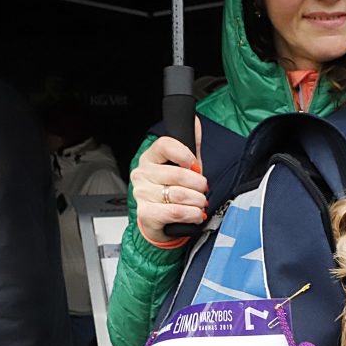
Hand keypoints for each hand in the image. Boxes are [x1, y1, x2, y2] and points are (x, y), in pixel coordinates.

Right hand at [131, 117, 207, 243]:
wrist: (162, 223)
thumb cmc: (173, 192)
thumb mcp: (184, 167)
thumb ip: (191, 145)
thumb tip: (196, 122)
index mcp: (150, 158)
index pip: (165, 145)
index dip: (185, 155)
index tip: (196, 166)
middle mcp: (142, 174)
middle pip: (177, 174)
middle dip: (198, 184)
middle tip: (203, 190)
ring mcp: (142, 194)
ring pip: (179, 194)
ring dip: (198, 201)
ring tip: (200, 203)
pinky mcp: (146, 214)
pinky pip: (176, 212)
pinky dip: (192, 214)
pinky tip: (195, 214)